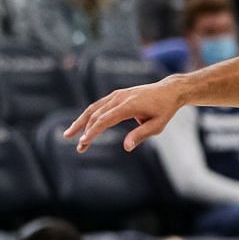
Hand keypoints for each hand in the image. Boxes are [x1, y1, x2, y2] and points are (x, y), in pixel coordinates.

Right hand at [66, 77, 186, 151]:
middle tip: (79, 148)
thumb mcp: (157, 125)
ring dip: (80, 122)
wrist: (169, 90)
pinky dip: (88, 115)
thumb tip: (126, 147)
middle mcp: (119, 98)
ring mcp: (116, 95)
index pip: (105, 120)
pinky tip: (82, 125)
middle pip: (96, 115)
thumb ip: (141, 135)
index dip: (93, 131)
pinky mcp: (116, 95)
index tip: (83, 142)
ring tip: (69, 134)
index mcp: (129, 105)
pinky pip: (98, 105)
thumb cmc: (164, 110)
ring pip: (93, 108)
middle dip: (85, 131)